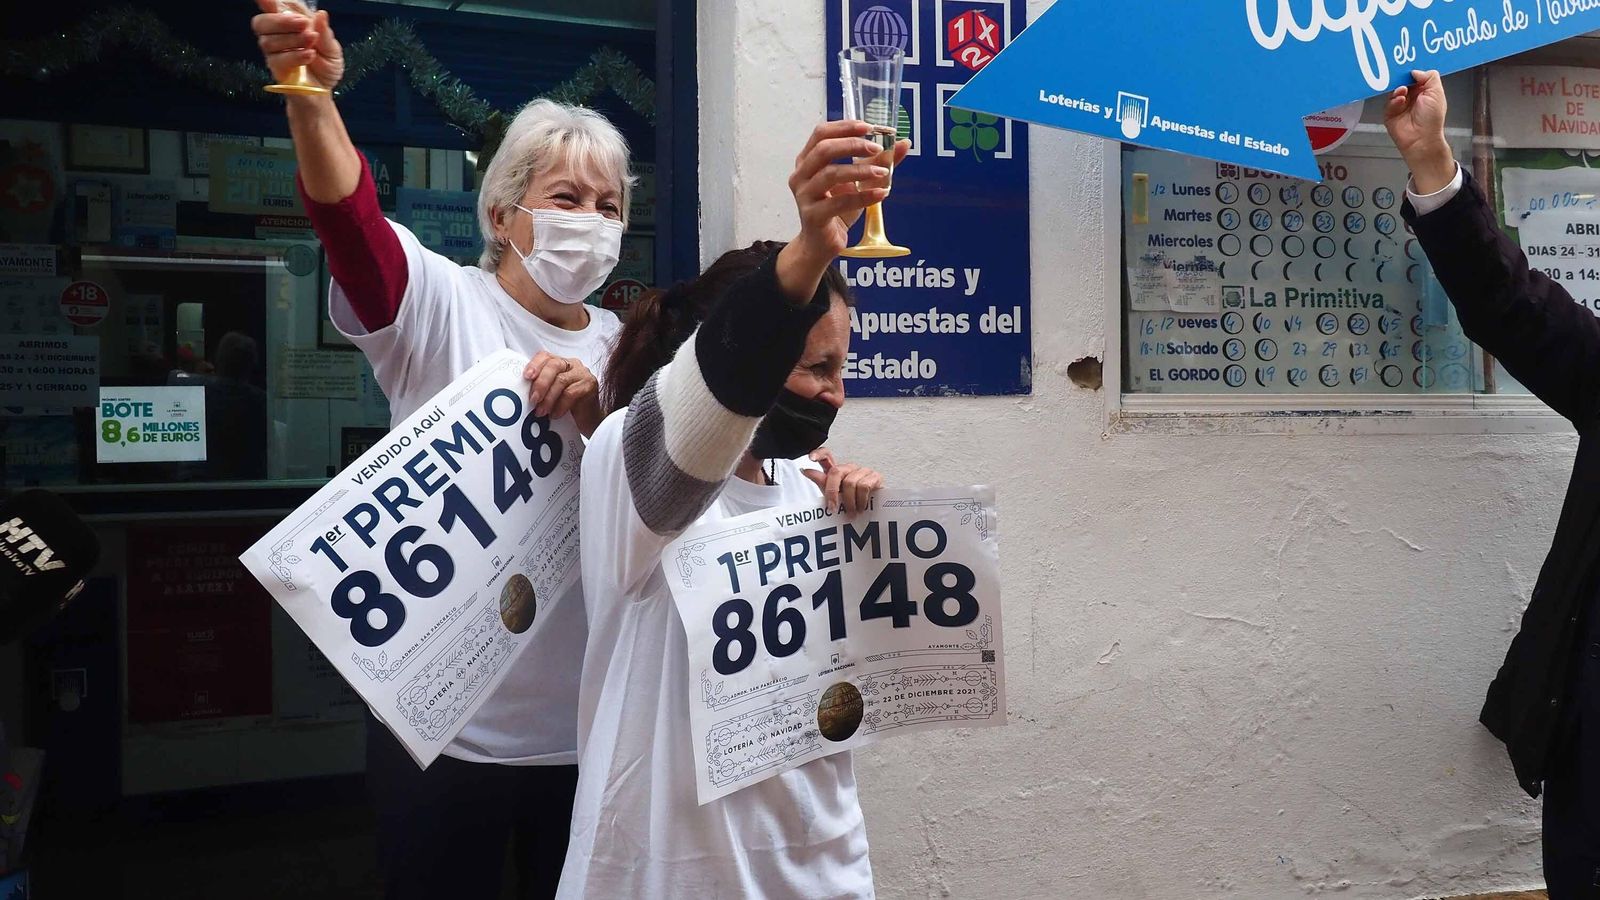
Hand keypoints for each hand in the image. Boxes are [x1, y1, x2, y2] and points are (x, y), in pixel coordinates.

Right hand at [253, 0, 344, 90]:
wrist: (324, 91)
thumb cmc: (326, 65)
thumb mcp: (332, 49)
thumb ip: (325, 33)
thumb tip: (321, 14)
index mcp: (290, 23)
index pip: (271, 8)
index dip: (265, 2)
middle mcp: (277, 35)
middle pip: (261, 23)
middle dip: (282, 21)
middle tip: (304, 24)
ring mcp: (274, 52)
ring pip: (268, 41)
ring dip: (292, 39)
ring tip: (312, 43)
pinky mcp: (276, 68)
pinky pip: (277, 59)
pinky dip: (294, 55)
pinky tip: (309, 55)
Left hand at [523, 353, 600, 435]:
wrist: (588, 420)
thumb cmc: (566, 407)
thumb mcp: (549, 394)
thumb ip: (539, 388)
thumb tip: (519, 393)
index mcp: (559, 363)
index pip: (545, 356)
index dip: (534, 364)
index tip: (526, 377)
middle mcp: (571, 364)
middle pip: (553, 366)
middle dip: (540, 383)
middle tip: (533, 400)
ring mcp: (582, 373)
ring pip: (561, 380)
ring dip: (548, 398)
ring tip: (541, 412)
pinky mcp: (591, 385)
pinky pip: (572, 393)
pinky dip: (560, 405)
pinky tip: (555, 414)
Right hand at [777, 121, 911, 300]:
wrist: (822, 243)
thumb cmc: (836, 208)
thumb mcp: (859, 181)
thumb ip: (877, 161)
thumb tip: (902, 143)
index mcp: (808, 160)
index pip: (822, 133)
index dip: (845, 127)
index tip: (870, 127)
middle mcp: (801, 174)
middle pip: (824, 150)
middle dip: (853, 145)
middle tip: (877, 147)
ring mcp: (804, 195)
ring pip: (831, 174)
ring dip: (860, 170)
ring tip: (883, 172)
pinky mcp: (813, 216)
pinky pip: (839, 202)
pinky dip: (863, 196)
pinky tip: (881, 193)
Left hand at [802, 448, 884, 514]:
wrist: (872, 512)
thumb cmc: (852, 502)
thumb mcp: (834, 494)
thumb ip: (821, 481)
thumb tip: (806, 470)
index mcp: (838, 471)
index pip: (827, 455)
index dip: (819, 454)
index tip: (810, 458)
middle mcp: (849, 468)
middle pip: (836, 471)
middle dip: (832, 492)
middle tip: (832, 508)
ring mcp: (863, 471)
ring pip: (850, 482)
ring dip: (849, 502)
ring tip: (850, 513)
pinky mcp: (875, 476)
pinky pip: (864, 486)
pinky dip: (860, 500)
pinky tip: (860, 508)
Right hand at [1384, 69, 1454, 192]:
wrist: (1421, 139)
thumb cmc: (1432, 119)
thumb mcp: (1437, 93)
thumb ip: (1429, 77)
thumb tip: (1416, 71)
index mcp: (1424, 91)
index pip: (1415, 76)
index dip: (1412, 71)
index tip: (1407, 66)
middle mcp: (1412, 97)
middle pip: (1402, 82)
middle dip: (1401, 79)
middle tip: (1400, 76)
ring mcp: (1400, 105)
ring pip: (1393, 91)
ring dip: (1398, 89)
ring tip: (1403, 91)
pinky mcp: (1390, 114)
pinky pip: (1388, 103)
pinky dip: (1393, 100)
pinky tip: (1400, 100)